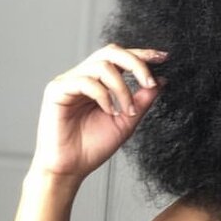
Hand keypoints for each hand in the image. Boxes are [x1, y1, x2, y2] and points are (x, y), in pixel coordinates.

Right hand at [31, 44, 167, 180]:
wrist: (71, 168)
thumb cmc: (93, 147)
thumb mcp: (127, 122)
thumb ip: (142, 101)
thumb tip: (162, 81)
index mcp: (99, 82)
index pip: (121, 59)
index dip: (142, 55)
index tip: (163, 58)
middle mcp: (84, 76)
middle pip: (111, 52)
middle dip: (136, 63)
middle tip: (150, 83)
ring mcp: (69, 81)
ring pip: (101, 65)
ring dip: (121, 88)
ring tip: (127, 111)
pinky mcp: (56, 90)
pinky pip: (84, 82)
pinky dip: (103, 95)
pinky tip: (109, 112)